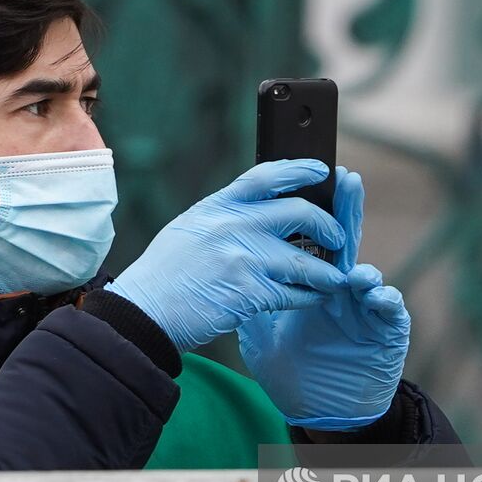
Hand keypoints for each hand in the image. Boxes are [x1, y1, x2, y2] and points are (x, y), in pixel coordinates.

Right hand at [105, 159, 348, 352]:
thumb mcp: (189, 229)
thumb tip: (258, 213)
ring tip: (334, 278)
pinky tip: (315, 298)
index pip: (266, 176)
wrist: (144, 311)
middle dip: (328, 226)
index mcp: (218, 207)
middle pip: (300, 214)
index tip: (321, 171)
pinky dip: (311, 297)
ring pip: (306, 260)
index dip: (299, 170)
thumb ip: (224, 218)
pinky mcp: (251, 292)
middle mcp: (234, 226)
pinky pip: (296, 293)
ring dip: (327, 271)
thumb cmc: (163, 276)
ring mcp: (245, 258)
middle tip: (337, 237)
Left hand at [237, 166, 410, 429]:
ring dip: (362, 261)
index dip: (313, 209)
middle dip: (347, 212)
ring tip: (353, 259)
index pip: (312, 240)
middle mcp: (343, 290)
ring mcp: (365, 309)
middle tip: (348, 181)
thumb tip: (221, 270)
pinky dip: (385, 300)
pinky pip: (390, 312)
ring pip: (368, 275)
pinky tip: (377, 293)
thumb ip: (251, 299)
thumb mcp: (263, 335)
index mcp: (313, 284)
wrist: (322, 413)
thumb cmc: (297, 372)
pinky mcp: (386, 333)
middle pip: (344, 243)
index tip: (310, 179)